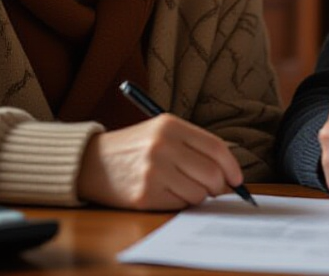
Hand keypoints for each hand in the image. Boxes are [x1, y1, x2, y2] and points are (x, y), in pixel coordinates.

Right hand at [77, 115, 242, 209]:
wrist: (92, 162)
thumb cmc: (134, 148)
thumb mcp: (161, 132)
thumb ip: (194, 146)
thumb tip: (228, 175)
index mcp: (170, 125)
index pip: (216, 148)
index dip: (232, 167)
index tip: (237, 179)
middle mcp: (163, 146)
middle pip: (212, 174)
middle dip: (219, 186)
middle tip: (214, 189)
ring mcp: (153, 171)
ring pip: (198, 193)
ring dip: (198, 196)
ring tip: (182, 187)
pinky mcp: (145, 194)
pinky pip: (180, 204)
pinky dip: (180, 202)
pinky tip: (166, 192)